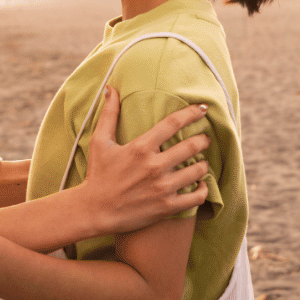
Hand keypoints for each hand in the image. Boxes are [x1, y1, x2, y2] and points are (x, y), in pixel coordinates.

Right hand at [78, 85, 210, 234]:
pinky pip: (196, 197)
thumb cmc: (98, 174)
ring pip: (197, 171)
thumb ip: (108, 114)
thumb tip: (111, 89)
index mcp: (141, 147)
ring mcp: (162, 187)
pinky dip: (203, 190)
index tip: (202, 109)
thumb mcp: (99, 141)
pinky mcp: (166, 207)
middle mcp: (154, 166)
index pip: (173, 123)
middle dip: (203, 140)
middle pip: (191, 146)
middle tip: (205, 138)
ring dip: (203, 164)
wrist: (94, 210)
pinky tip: (201, 185)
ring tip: (202, 162)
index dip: (191, 113)